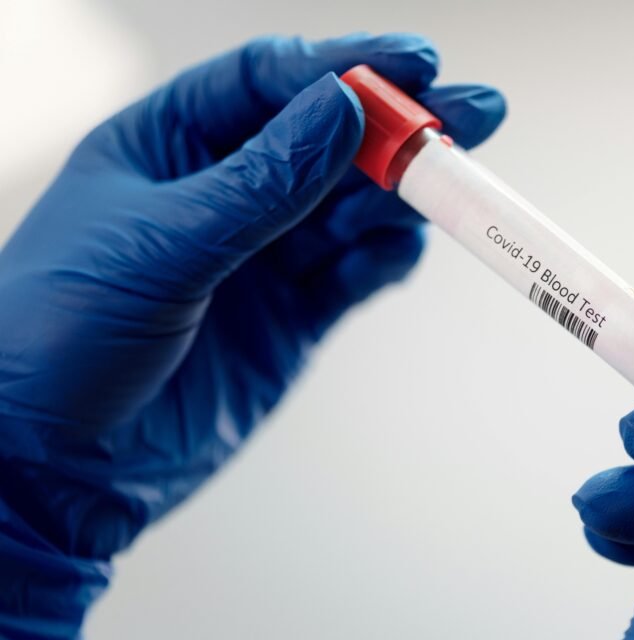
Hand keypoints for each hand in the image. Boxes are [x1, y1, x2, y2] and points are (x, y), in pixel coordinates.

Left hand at [0, 33, 504, 639]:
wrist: (51, 472)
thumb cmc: (56, 339)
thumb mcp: (157, 247)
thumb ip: (259, 184)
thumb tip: (342, 111)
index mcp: (166, 146)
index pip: (269, 81)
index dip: (346, 67)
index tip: (417, 64)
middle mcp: (220, 194)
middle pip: (328, 140)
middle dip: (400, 128)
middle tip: (474, 116)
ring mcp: (260, 259)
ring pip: (351, 209)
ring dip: (399, 199)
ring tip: (441, 197)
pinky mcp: (289, 321)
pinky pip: (354, 275)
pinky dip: (384, 260)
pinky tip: (401, 251)